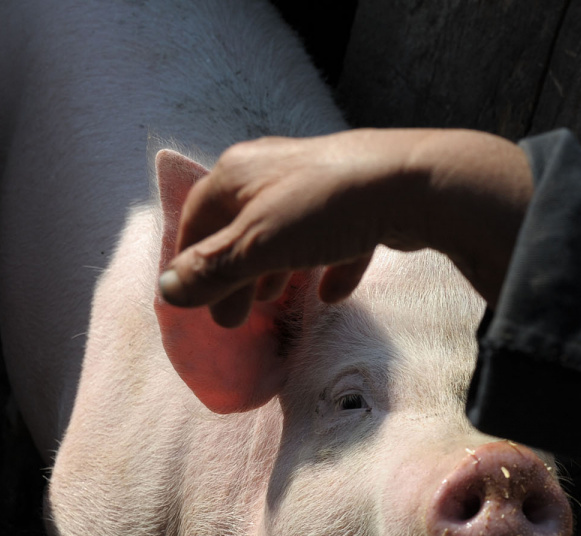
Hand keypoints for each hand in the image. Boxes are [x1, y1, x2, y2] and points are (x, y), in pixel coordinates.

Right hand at [159, 128, 533, 325]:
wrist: (411, 186)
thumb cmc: (325, 210)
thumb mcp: (259, 245)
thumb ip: (215, 270)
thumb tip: (169, 292)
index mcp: (239, 173)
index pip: (197, 218)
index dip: (191, 262)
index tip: (194, 303)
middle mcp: (275, 171)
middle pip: (242, 228)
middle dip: (236, 275)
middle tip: (234, 319)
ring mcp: (321, 185)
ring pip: (287, 232)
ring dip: (276, 269)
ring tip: (274, 301)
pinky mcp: (362, 203)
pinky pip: (338, 239)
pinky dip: (331, 266)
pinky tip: (334, 294)